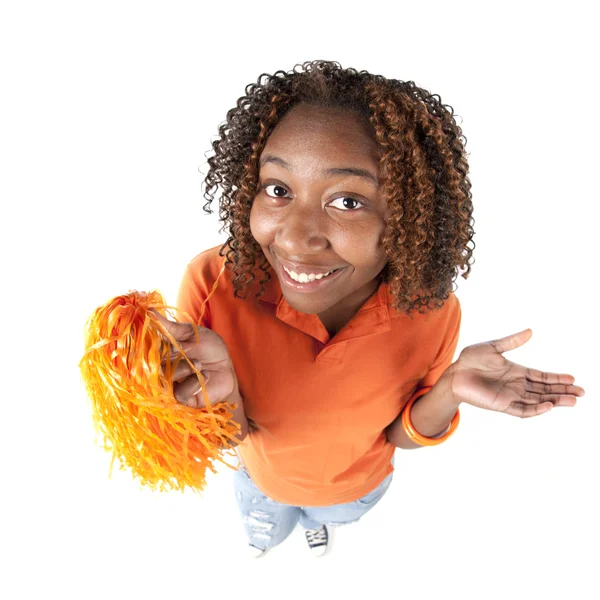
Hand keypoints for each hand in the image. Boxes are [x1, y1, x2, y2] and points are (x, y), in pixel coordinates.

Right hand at [150, 309, 237, 408]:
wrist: (227, 369)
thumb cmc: (209, 349)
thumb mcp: (192, 333)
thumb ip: (170, 327)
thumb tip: (149, 311)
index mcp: (161, 351)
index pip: (146, 347)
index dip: (150, 341)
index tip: (160, 336)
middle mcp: (161, 368)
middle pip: (152, 363)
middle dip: (171, 354)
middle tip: (184, 350)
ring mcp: (170, 384)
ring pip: (165, 377)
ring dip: (184, 367)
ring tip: (200, 363)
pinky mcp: (181, 398)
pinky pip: (180, 393)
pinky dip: (194, 382)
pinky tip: (206, 375)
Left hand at [448, 328, 584, 417]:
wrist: (454, 373)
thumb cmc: (470, 360)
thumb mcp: (493, 347)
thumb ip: (512, 341)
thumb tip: (531, 331)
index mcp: (516, 372)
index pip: (542, 377)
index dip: (557, 378)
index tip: (573, 378)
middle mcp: (516, 385)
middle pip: (545, 390)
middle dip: (562, 391)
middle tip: (581, 392)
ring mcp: (510, 396)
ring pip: (538, 401)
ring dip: (555, 401)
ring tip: (572, 400)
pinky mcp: (502, 404)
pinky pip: (523, 410)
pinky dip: (536, 409)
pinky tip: (549, 405)